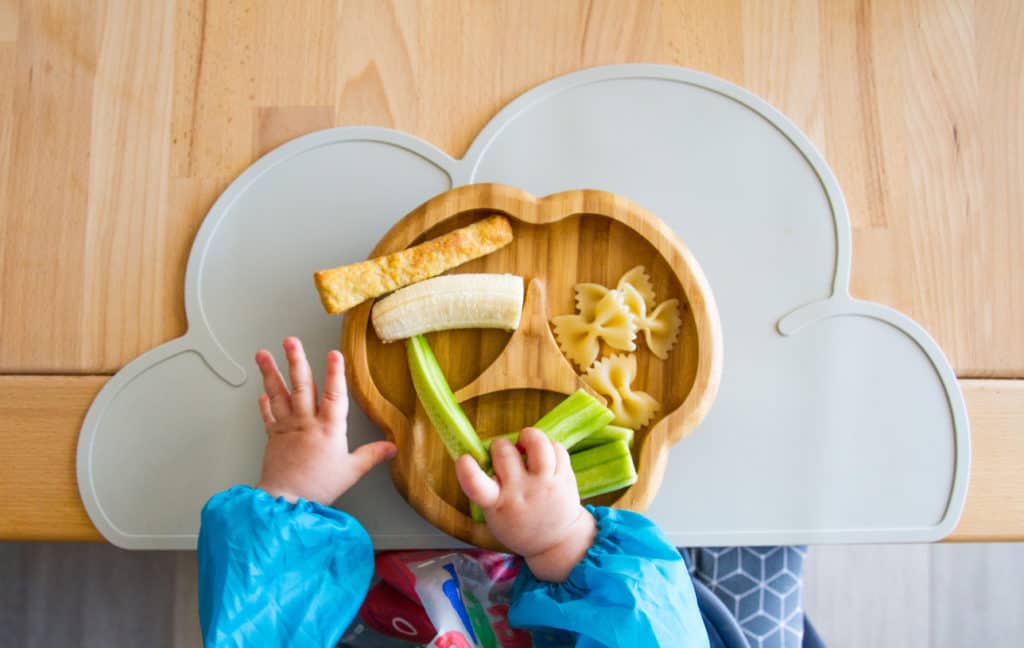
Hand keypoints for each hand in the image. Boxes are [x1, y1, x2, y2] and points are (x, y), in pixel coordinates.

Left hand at [254, 337, 396, 504]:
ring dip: (271, 373)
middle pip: (301, 386)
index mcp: (328, 429)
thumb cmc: (318, 487)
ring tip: (263, 354)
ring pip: (279, 394)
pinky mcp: (273, 437)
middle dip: (296, 361)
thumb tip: (392, 447)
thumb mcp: (351, 471)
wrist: (285, 501)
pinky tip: (262, 391)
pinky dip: (264, 402)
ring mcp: (287, 427)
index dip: (335, 373)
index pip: (334, 395)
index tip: (334, 354)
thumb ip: (371, 455)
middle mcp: (306, 423)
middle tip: (291, 341)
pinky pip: (268, 415)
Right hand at [455, 427, 596, 581]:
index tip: (463, 459)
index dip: (467, 469)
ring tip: (526, 443)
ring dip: (528, 436)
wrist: (556, 542)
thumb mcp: (494, 514)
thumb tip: (484, 451)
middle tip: (503, 453)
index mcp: (497, 504)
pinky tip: (544, 455)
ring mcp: (545, 484)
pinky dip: (548, 445)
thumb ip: (486, 487)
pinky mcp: (565, 477)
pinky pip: (557, 447)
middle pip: (505, 452)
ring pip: (537, 443)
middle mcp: (521, 491)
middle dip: (500, 445)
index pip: (477, 486)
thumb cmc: (517, 523)